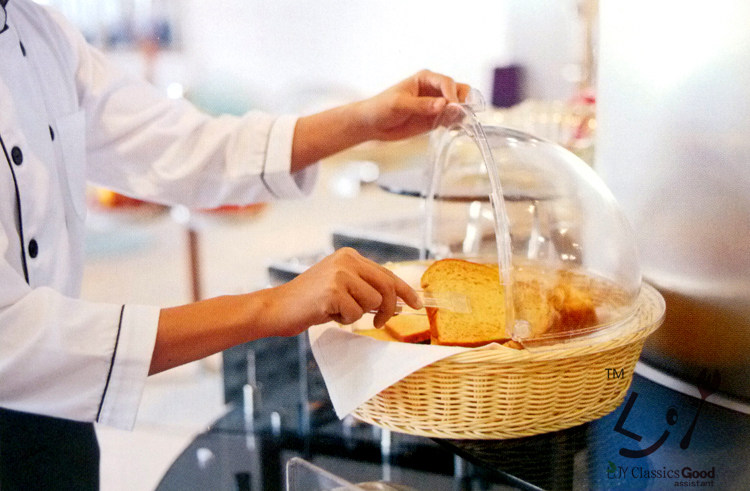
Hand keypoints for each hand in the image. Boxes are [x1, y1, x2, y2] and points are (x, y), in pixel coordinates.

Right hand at [267, 248, 422, 334]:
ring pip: (373, 302)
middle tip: (381, 323)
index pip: (386, 273)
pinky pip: (355, 314)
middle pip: (386, 286)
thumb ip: (365, 287)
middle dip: (389, 308)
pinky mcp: (333, 291)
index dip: (404, 290)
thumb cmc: (310, 301)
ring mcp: (339, 274)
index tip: (417, 304)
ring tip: (337, 311)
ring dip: (359, 314)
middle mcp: (346, 260)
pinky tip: (327, 314)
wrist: (277, 308)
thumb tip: (397, 300)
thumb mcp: (340, 286)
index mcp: (350, 256)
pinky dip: (344, 320)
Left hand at [355, 69, 471, 141]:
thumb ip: (421, 105)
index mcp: (425, 78)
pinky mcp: (435, 119)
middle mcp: (434, 89)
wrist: (372, 124)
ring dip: (461, 113)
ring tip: (455, 124)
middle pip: (459, 90)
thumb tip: (443, 104)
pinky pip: (451, 119)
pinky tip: (451, 129)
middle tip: (458, 115)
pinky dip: (455, 123)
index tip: (453, 107)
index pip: (446, 82)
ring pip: (458, 105)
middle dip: (462, 102)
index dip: (452, 94)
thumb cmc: (381, 108)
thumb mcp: (399, 104)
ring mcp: (436, 104)